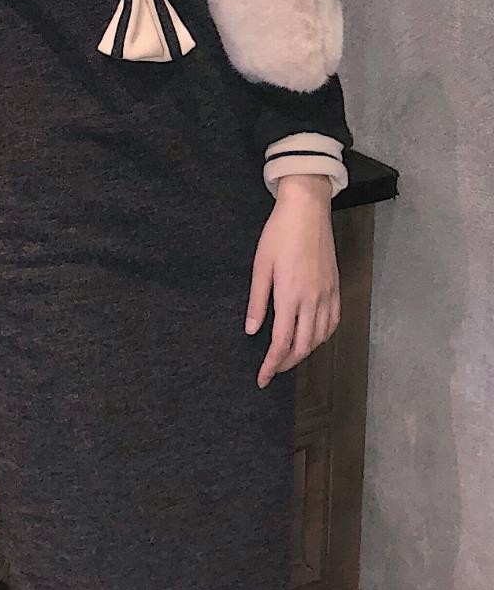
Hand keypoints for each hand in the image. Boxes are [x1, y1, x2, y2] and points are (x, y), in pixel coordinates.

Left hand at [246, 174, 340, 387]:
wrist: (307, 210)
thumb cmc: (279, 234)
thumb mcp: (260, 266)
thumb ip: (257, 301)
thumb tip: (252, 331)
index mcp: (290, 296)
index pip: (281, 343)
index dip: (270, 365)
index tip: (261, 379)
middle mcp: (313, 300)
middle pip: (303, 346)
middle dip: (286, 363)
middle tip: (271, 370)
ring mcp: (328, 294)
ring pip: (320, 337)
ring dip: (305, 352)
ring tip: (288, 356)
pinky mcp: (336, 286)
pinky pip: (333, 321)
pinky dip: (322, 336)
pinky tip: (312, 337)